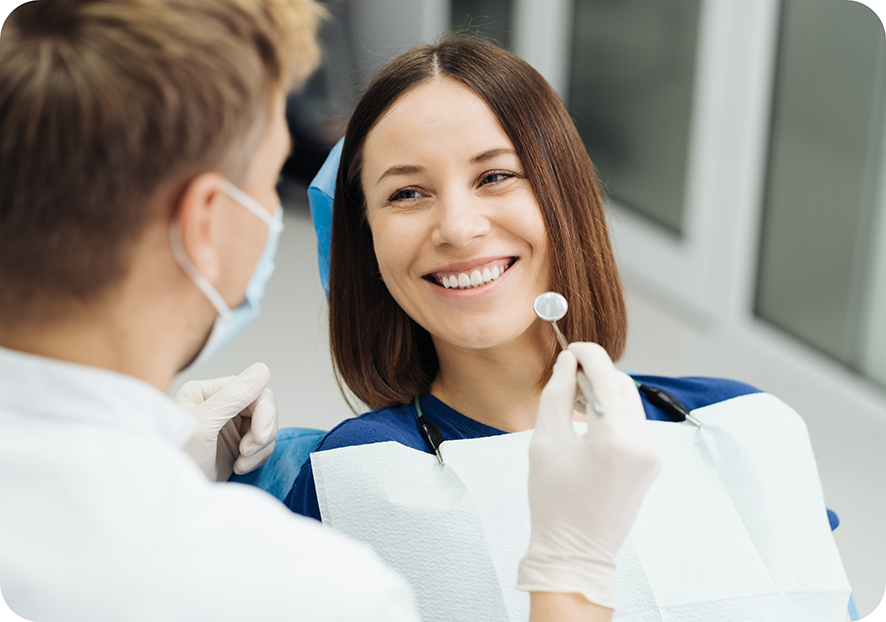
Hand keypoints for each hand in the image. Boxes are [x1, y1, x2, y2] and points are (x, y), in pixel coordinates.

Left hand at [175, 362, 277, 481]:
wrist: (172, 500)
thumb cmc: (177, 461)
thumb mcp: (204, 425)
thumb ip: (233, 396)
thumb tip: (263, 369)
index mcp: (206, 392)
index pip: (252, 389)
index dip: (264, 412)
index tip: (260, 438)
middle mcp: (219, 404)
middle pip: (263, 406)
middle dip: (262, 432)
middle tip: (248, 452)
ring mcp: (228, 425)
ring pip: (266, 426)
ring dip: (260, 448)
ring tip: (241, 463)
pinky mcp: (236, 444)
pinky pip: (263, 443)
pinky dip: (258, 457)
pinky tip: (239, 467)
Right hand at [517, 343, 660, 609]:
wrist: (575, 553)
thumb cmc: (553, 502)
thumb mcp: (546, 441)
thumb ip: (557, 394)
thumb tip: (568, 363)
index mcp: (615, 436)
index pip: (606, 374)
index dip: (587, 353)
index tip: (570, 348)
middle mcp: (643, 443)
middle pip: (623, 385)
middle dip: (596, 374)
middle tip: (566, 377)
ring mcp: (651, 455)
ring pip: (630, 404)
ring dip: (605, 394)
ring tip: (574, 404)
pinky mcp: (651, 465)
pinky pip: (634, 425)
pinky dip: (613, 416)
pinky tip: (589, 425)